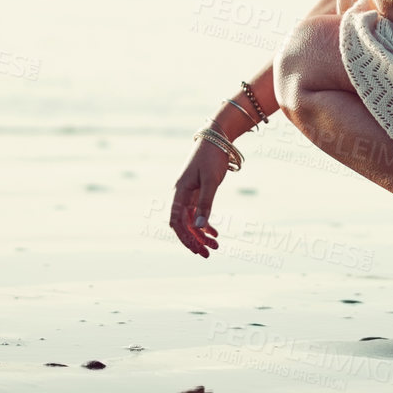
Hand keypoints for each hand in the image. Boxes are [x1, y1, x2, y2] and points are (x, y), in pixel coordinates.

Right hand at [169, 141, 229, 257]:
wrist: (216, 138)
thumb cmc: (211, 157)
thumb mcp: (211, 181)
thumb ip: (206, 204)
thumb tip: (201, 228)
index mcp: (180, 192)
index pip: (177, 221)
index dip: (184, 238)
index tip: (196, 250)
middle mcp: (182, 195)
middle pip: (184, 224)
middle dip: (194, 240)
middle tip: (208, 254)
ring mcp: (189, 194)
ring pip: (192, 220)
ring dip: (202, 234)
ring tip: (215, 246)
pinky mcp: (198, 192)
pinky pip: (199, 213)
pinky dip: (206, 223)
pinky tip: (215, 233)